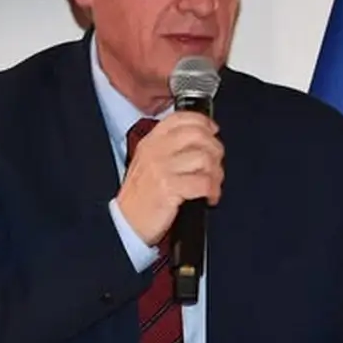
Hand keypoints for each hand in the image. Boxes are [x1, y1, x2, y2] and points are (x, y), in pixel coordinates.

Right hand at [117, 113, 222, 246]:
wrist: (126, 223)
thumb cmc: (140, 197)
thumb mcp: (148, 163)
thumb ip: (169, 148)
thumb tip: (201, 139)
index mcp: (150, 142)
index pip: (181, 119)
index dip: (203, 122)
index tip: (213, 131)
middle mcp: (156, 151)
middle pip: (198, 135)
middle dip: (215, 149)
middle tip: (215, 164)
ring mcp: (161, 168)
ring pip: (204, 158)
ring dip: (216, 173)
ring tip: (212, 184)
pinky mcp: (169, 188)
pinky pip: (203, 182)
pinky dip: (212, 190)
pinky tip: (209, 197)